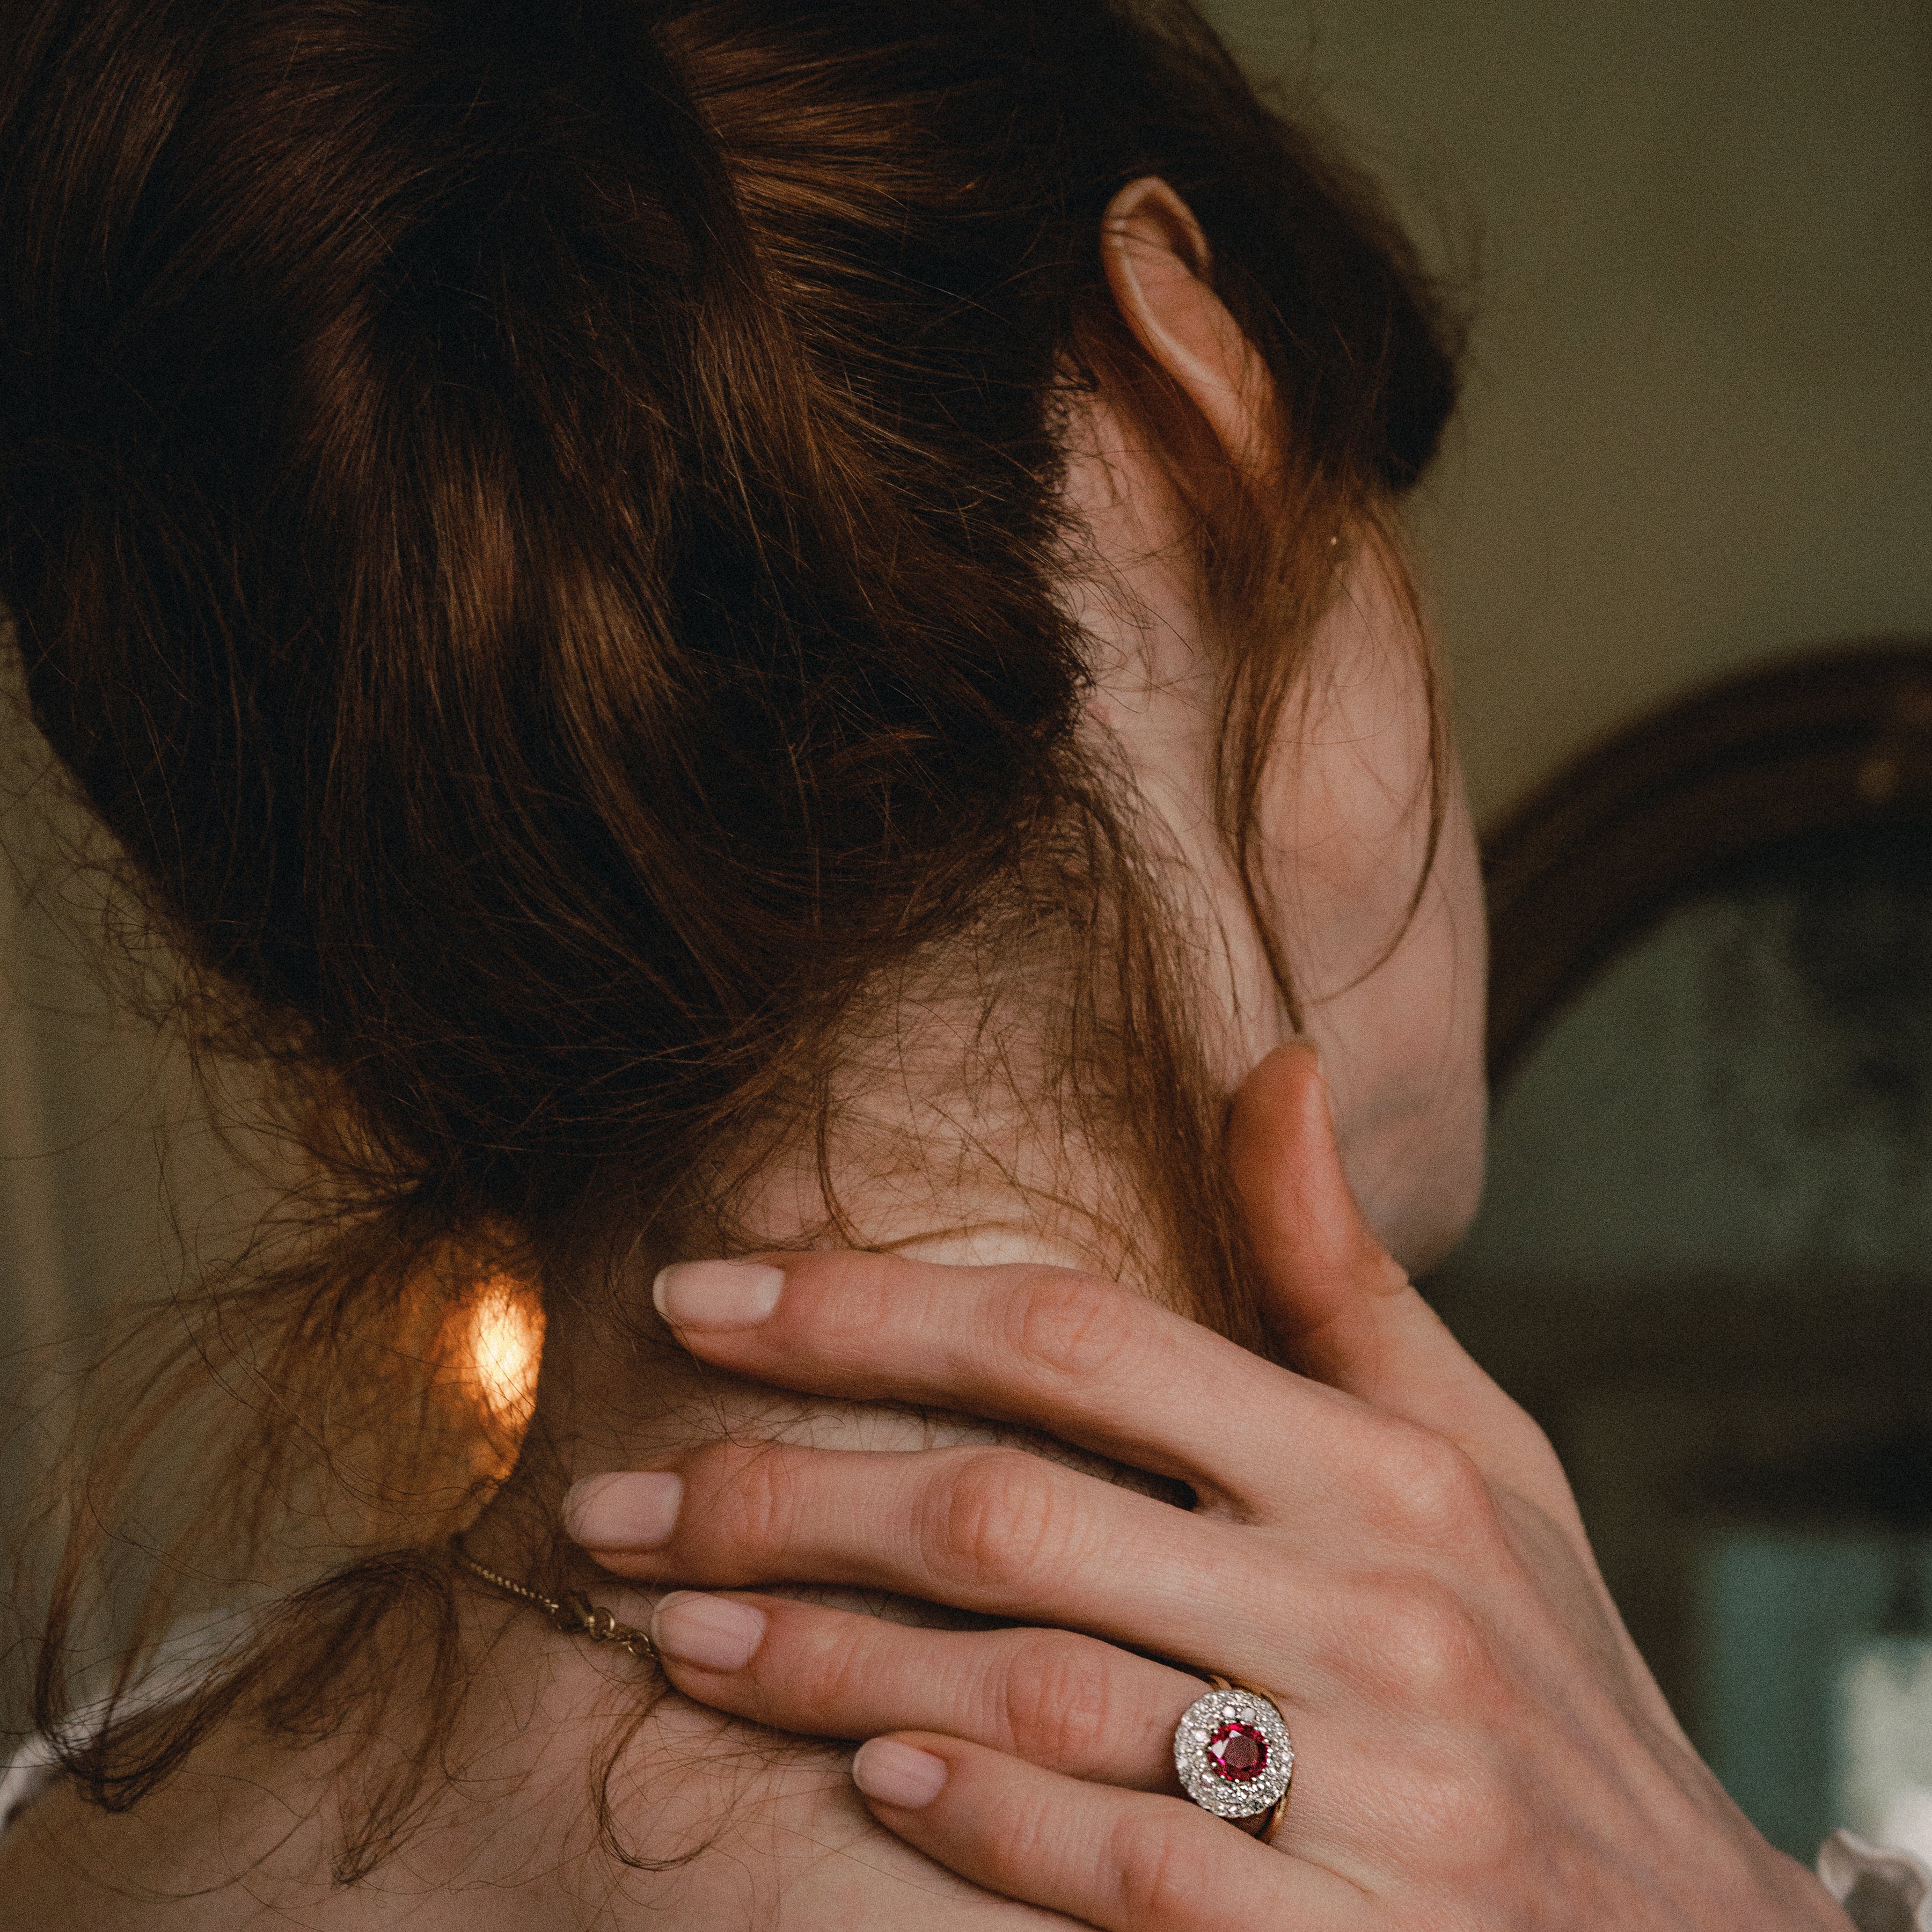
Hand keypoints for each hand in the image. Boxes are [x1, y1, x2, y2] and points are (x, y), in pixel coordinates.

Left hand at [565, 1044, 1850, 1929]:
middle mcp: (1373, 1610)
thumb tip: (1270, 1069)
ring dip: (818, 1658)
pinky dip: (971, 1814)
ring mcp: (1370, 1791)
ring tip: (669, 1625)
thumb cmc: (1550, 1667)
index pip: (1076, 1344)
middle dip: (781, 1497)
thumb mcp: (1480, 1451)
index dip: (867, 1312)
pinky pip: (1116, 1866)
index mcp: (1385, 1469)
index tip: (702, 1299)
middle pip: (1006, 1518)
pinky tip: (855, 1771)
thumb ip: (1340, 1275)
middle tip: (615, 1498)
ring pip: (1025, 1695)